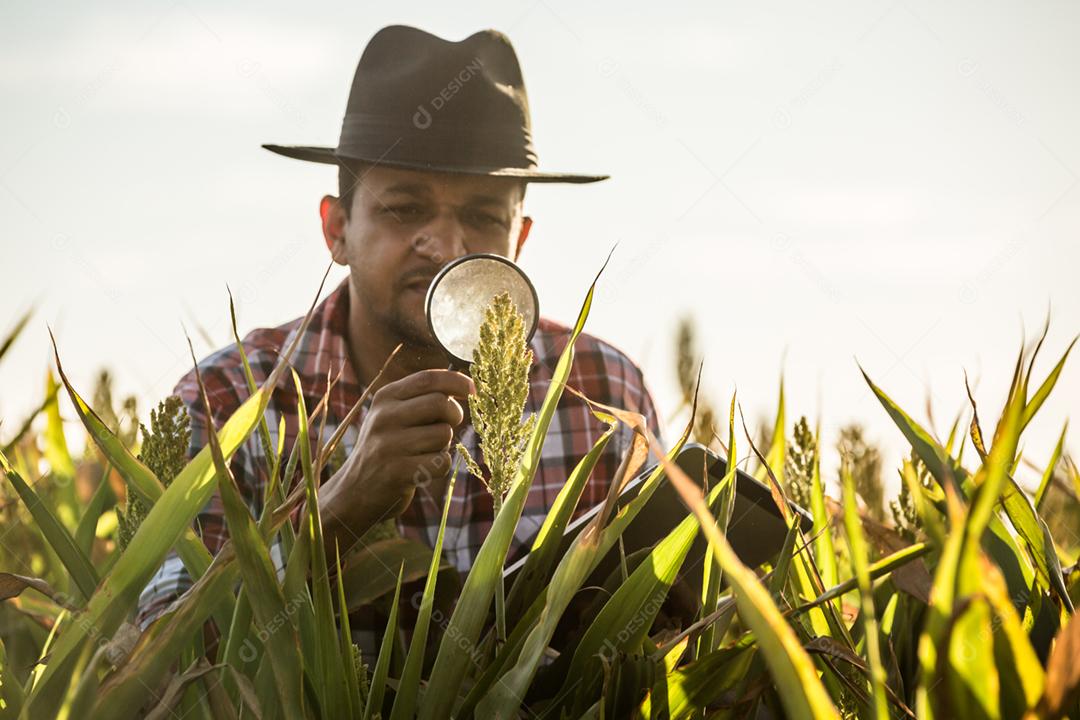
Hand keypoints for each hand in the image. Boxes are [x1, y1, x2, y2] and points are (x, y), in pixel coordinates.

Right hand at [319, 368, 474, 544]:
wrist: (354, 493)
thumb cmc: (385, 449)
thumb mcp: (392, 416)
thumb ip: (421, 399)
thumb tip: (466, 385)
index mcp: (385, 398)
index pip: (429, 378)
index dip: (457, 381)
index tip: (474, 389)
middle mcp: (384, 417)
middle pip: (441, 403)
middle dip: (454, 415)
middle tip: (447, 426)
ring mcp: (390, 445)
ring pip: (444, 434)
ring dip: (444, 445)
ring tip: (424, 452)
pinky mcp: (398, 472)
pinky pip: (442, 462)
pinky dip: (440, 466)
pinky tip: (423, 469)